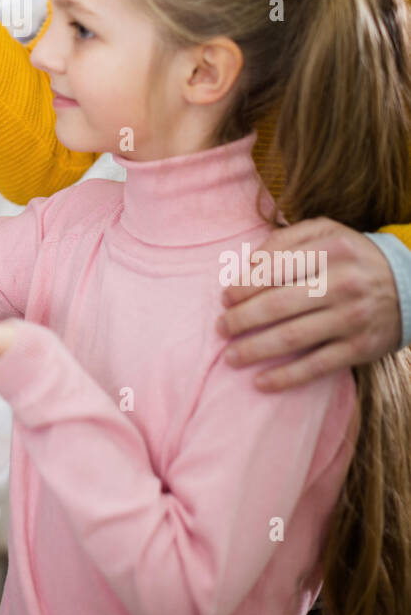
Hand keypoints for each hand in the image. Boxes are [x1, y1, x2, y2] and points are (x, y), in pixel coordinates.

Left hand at [217, 218, 402, 390]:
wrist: (410, 286)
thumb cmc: (353, 256)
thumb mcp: (325, 232)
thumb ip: (285, 240)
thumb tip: (247, 266)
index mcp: (331, 250)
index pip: (275, 269)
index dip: (244, 286)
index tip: (225, 297)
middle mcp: (342, 283)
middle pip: (278, 305)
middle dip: (242, 319)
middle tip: (221, 328)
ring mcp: (351, 318)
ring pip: (292, 337)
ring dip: (255, 350)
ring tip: (231, 357)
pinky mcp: (359, 348)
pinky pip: (316, 366)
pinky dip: (285, 377)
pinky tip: (260, 382)